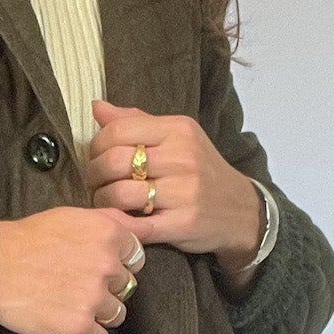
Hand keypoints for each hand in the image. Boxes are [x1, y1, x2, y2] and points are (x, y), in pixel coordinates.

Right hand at [0, 206, 147, 333]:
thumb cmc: (24, 240)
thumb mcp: (70, 216)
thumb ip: (108, 221)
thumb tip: (139, 228)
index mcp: (108, 234)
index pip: (136, 257)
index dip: (118, 264)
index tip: (98, 268)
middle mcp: (107, 265)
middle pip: (126, 287)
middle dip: (106, 288)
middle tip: (76, 286)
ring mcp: (94, 298)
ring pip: (116, 315)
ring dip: (98, 314)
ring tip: (70, 305)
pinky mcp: (78, 326)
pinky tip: (69, 325)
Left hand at [85, 98, 265, 289]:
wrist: (239, 210)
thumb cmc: (199, 171)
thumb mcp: (175, 137)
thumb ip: (136, 122)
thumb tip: (97, 107)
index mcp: (177, 129)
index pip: (118, 130)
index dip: (96, 146)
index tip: (96, 158)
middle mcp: (182, 157)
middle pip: (114, 162)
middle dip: (94, 175)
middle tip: (95, 184)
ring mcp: (184, 192)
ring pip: (120, 194)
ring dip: (102, 201)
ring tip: (106, 202)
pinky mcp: (183, 224)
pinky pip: (136, 226)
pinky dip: (118, 224)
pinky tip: (117, 221)